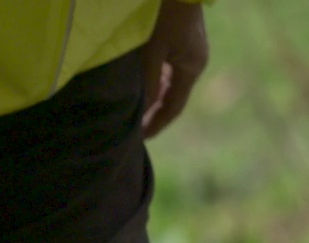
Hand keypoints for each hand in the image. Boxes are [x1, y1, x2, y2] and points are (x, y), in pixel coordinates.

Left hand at [141, 0, 208, 138]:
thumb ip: (148, 82)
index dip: (157, 124)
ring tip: (134, 112)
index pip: (174, 107)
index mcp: (191, 68)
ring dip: (154, 98)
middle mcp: (194, 62)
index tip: (141, 139)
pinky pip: (169, 70)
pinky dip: (156, 82)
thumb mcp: (153, 51)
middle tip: (133, 129)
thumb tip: (142, 111)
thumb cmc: (165, 16)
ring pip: (170, 83)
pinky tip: (142, 87)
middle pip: (173, 97)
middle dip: (154, 114)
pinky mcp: (184, 41)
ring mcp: (191, 51)